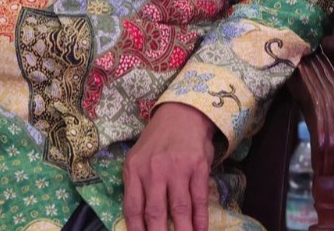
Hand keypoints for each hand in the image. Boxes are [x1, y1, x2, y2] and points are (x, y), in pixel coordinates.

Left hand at [123, 103, 216, 230]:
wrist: (182, 114)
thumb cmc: (158, 140)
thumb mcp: (138, 159)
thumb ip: (136, 185)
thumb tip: (137, 222)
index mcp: (134, 170)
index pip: (133, 209)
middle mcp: (154, 170)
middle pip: (155, 213)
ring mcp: (177, 168)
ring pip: (179, 209)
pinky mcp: (198, 167)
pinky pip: (198, 198)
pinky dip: (200, 218)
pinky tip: (200, 230)